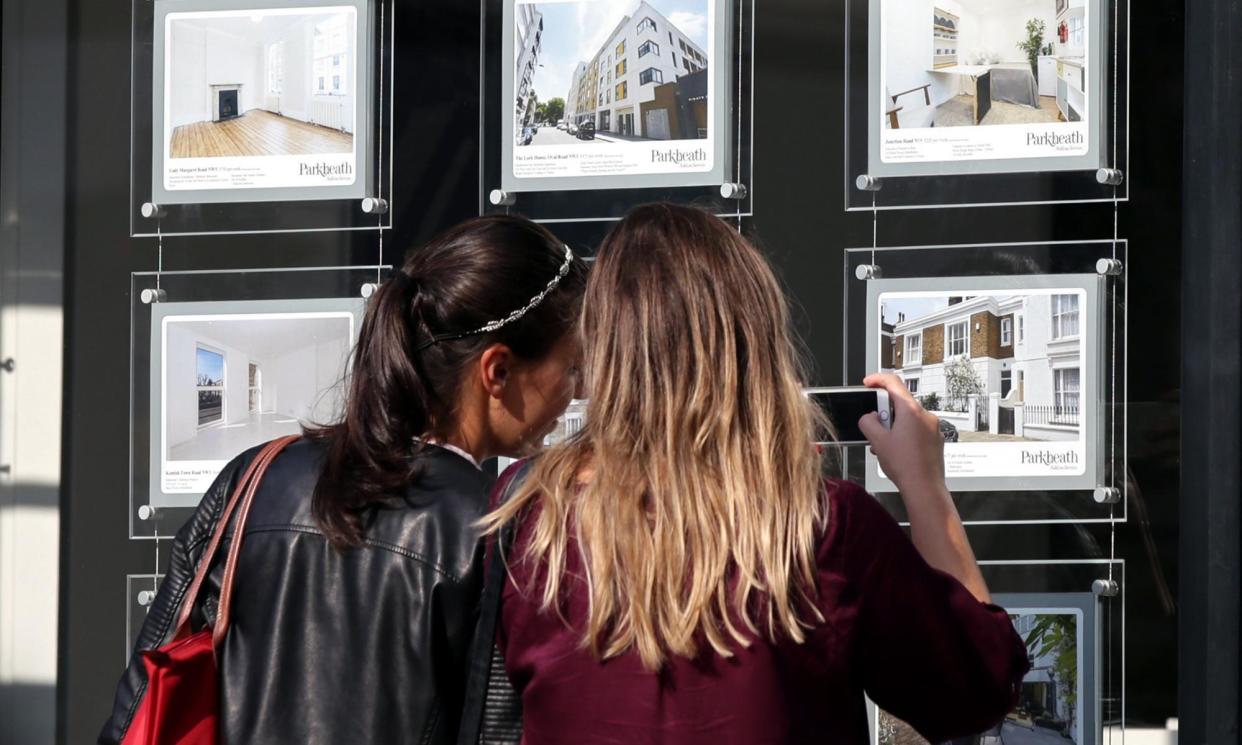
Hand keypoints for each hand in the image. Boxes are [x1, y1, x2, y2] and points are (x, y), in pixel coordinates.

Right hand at [857, 373, 947, 496]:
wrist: (924, 488)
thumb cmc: (905, 466)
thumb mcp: (877, 441)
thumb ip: (868, 422)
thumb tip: (869, 417)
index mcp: (911, 411)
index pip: (893, 383)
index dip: (877, 379)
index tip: (868, 383)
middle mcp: (925, 416)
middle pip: (900, 403)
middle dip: (883, 412)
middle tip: (874, 426)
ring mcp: (932, 428)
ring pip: (907, 418)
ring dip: (893, 426)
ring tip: (884, 445)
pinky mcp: (935, 439)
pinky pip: (916, 429)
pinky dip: (903, 434)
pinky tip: (896, 451)